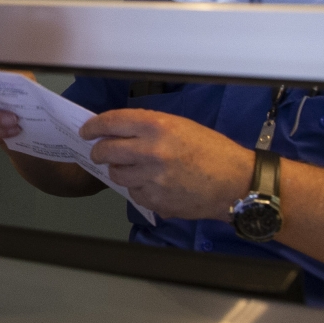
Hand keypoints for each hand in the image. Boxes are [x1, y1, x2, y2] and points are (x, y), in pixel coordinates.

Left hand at [78, 109, 252, 220]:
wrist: (236, 182)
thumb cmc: (213, 152)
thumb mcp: (180, 127)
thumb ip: (147, 128)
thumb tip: (117, 132)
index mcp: (157, 126)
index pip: (112, 123)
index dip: (94, 127)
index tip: (87, 131)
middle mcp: (151, 151)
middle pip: (106, 151)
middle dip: (98, 152)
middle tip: (99, 152)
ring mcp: (151, 178)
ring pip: (117, 174)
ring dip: (120, 171)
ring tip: (136, 169)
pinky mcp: (155, 200)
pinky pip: (134, 193)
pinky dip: (138, 189)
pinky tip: (154, 184)